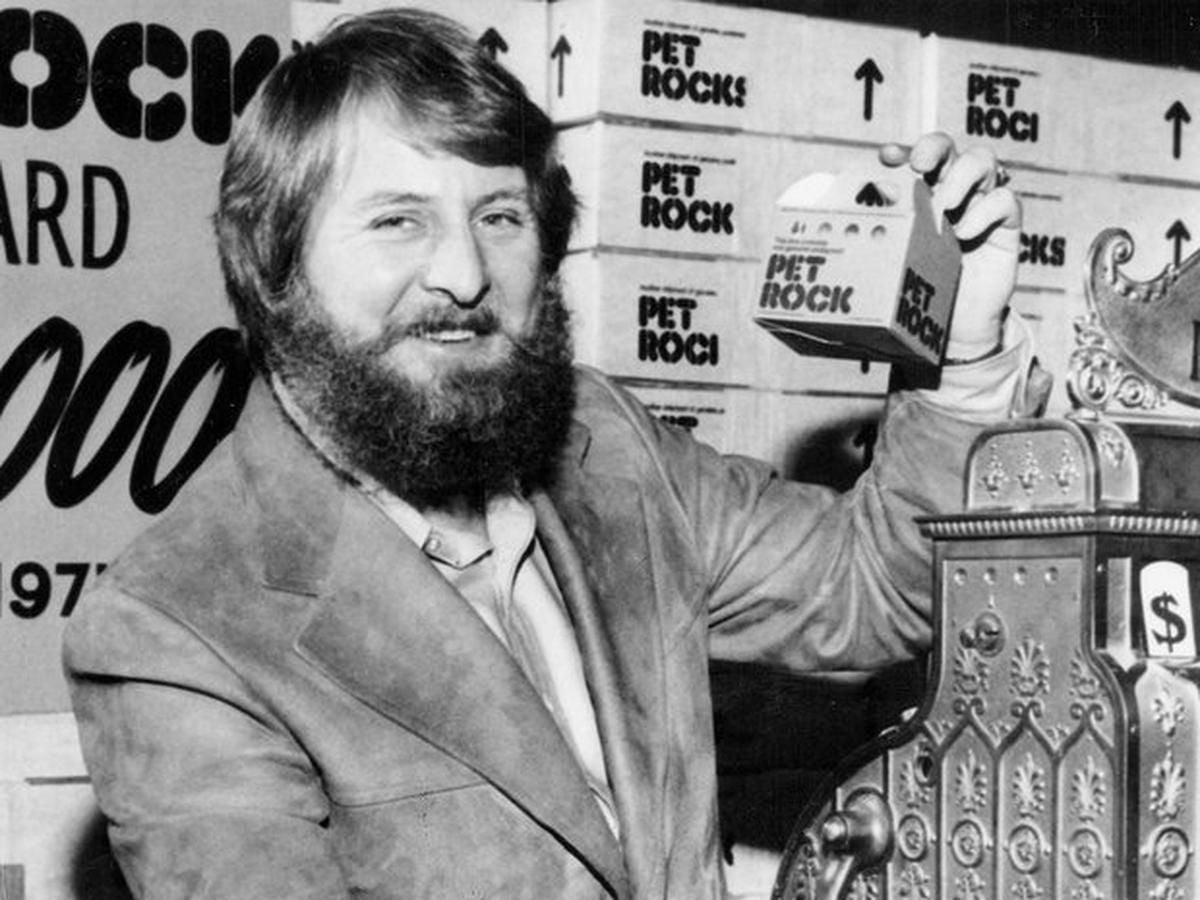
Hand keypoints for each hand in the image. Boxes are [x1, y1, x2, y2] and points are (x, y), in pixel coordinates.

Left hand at [880, 133, 1020, 360]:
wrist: (953, 324)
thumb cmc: (919, 288)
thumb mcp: (893, 260)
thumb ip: (876, 238)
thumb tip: (834, 228)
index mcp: (921, 192)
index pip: (912, 158)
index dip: (902, 150)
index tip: (887, 157)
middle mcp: (952, 188)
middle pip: (949, 146)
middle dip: (933, 148)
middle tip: (919, 166)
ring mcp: (981, 202)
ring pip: (984, 160)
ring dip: (962, 177)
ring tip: (945, 207)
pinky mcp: (1006, 224)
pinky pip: (1005, 200)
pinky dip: (985, 211)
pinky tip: (965, 233)